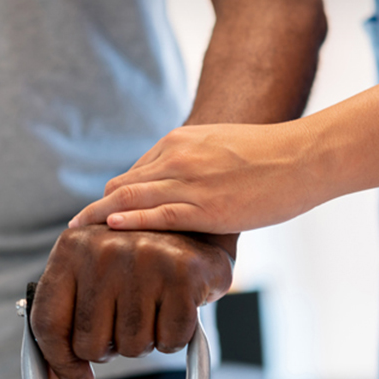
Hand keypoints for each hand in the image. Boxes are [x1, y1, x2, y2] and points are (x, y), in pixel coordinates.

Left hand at [30, 225, 233, 378]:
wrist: (195, 232)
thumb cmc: (134, 267)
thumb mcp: (91, 288)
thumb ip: (66, 337)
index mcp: (70, 248)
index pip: (49, 324)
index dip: (60, 363)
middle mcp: (104, 248)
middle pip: (91, 345)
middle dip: (110, 348)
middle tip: (125, 322)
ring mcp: (145, 257)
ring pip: (133, 347)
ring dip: (145, 342)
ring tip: (152, 308)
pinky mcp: (183, 274)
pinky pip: (170, 342)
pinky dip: (174, 339)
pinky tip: (175, 309)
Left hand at [68, 120, 321, 234]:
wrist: (303, 156)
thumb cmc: (269, 155)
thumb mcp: (220, 147)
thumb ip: (195, 164)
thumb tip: (185, 188)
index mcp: (179, 142)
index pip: (134, 173)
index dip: (114, 197)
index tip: (99, 215)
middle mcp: (177, 158)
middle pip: (123, 186)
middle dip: (98, 209)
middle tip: (75, 229)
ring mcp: (190, 182)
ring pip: (131, 200)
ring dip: (101, 219)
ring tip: (77, 235)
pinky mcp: (206, 207)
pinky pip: (157, 215)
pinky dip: (130, 222)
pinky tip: (109, 230)